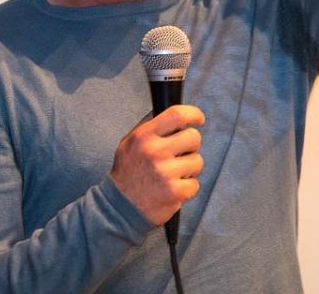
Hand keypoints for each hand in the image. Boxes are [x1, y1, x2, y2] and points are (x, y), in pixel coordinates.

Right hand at [110, 104, 204, 225]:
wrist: (121, 205)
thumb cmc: (127, 171)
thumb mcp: (130, 142)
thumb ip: (150, 128)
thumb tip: (174, 117)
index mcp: (144, 135)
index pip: (176, 115)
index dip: (193, 114)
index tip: (198, 118)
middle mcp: (155, 151)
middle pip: (193, 137)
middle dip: (191, 145)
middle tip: (181, 153)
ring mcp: (166, 172)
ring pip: (198, 161)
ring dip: (189, 168)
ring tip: (173, 173)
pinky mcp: (175, 192)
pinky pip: (195, 184)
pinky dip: (187, 187)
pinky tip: (172, 188)